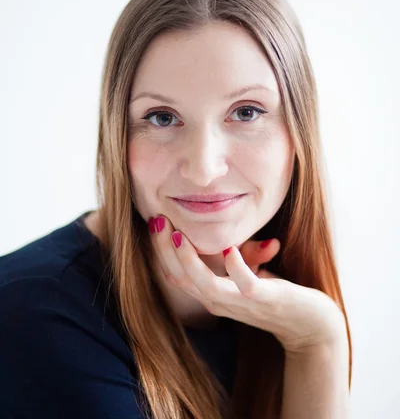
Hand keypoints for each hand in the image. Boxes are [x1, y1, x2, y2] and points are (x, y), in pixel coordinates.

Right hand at [148, 215, 345, 353]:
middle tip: (156, 220)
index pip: (177, 275)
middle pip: (182, 278)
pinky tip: (228, 248)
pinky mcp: (265, 299)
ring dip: (188, 260)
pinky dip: (235, 267)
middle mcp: (221, 302)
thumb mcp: (249, 275)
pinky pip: (245, 285)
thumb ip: (237, 258)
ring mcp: (241, 303)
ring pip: (205, 285)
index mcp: (214, 295)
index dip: (161, 251)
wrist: (312, 328)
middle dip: (165, 249)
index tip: (155, 221)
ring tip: (177, 234)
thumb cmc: (279, 298)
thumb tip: (224, 236)